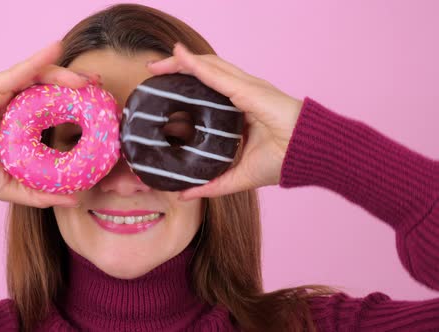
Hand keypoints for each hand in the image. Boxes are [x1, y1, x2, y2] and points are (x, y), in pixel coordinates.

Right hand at [0, 41, 94, 207]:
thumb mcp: (11, 186)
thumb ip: (40, 193)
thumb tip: (75, 200)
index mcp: (21, 125)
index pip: (54, 109)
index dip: (76, 107)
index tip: (99, 110)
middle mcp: (14, 106)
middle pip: (51, 90)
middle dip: (77, 86)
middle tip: (99, 88)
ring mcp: (3, 94)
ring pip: (39, 78)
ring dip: (65, 75)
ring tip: (86, 80)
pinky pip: (19, 71)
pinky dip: (38, 59)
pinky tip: (55, 49)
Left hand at [147, 43, 302, 198]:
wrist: (309, 156)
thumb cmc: (284, 161)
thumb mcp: (237, 177)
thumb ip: (211, 185)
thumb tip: (182, 196)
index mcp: (240, 108)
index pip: (208, 88)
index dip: (186, 81)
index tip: (161, 84)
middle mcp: (242, 93)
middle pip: (205, 72)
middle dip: (177, 68)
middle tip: (152, 70)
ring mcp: (246, 88)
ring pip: (208, 66)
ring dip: (181, 62)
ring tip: (159, 62)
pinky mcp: (248, 90)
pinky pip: (216, 74)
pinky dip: (196, 65)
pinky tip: (179, 58)